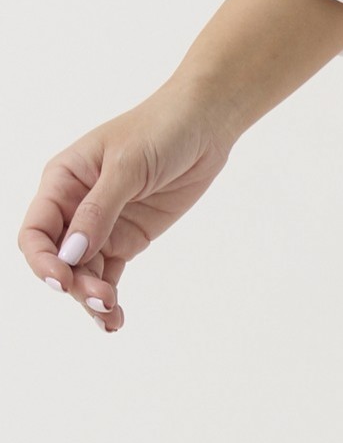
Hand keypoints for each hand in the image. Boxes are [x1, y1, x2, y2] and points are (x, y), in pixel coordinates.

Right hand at [17, 79, 239, 332]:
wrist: (207, 123)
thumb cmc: (163, 128)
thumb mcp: (129, 164)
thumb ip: (100, 208)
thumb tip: (71, 252)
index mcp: (63, 180)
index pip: (36, 230)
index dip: (42, 260)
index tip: (61, 280)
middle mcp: (75, 206)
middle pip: (58, 259)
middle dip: (74, 283)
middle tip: (102, 297)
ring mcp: (101, 225)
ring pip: (82, 272)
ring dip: (90, 296)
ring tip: (111, 312)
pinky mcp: (127, 238)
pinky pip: (108, 274)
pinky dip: (108, 296)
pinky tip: (114, 319)